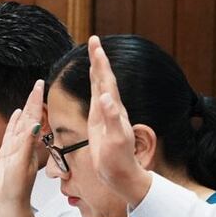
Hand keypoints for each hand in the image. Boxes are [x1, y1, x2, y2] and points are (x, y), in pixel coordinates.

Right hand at [0, 80, 43, 207]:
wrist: (11, 201)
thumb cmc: (18, 187)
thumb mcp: (22, 164)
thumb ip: (27, 145)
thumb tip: (34, 125)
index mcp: (29, 143)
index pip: (34, 116)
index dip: (37, 100)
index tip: (42, 85)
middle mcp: (24, 142)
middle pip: (29, 116)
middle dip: (34, 99)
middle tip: (39, 83)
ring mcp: (16, 146)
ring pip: (22, 122)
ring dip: (27, 108)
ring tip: (31, 94)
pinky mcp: (8, 151)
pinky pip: (12, 132)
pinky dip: (16, 121)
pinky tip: (18, 113)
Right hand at [85, 35, 151, 205]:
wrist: (122, 176)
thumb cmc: (119, 161)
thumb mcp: (116, 140)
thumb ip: (112, 118)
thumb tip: (105, 97)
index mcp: (114, 110)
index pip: (106, 81)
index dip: (100, 63)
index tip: (95, 45)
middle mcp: (111, 110)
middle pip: (104, 79)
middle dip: (98, 59)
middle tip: (94, 40)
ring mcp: (106, 116)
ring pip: (101, 87)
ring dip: (97, 70)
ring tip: (93, 55)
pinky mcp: (100, 124)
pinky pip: (96, 99)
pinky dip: (94, 87)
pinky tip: (94, 84)